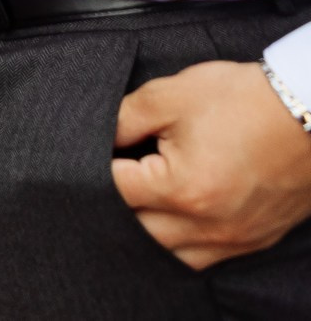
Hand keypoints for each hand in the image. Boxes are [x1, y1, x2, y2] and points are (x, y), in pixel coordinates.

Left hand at [113, 59, 310, 267]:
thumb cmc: (245, 100)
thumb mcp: (170, 96)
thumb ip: (123, 120)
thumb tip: (100, 139)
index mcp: (183, 189)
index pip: (114, 191)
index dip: (97, 167)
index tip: (101, 151)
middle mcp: (208, 225)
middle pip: (136, 231)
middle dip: (118, 203)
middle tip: (119, 172)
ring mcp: (235, 238)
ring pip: (169, 253)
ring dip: (147, 230)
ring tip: (142, 197)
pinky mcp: (254, 239)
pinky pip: (204, 258)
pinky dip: (181, 242)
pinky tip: (173, 216)